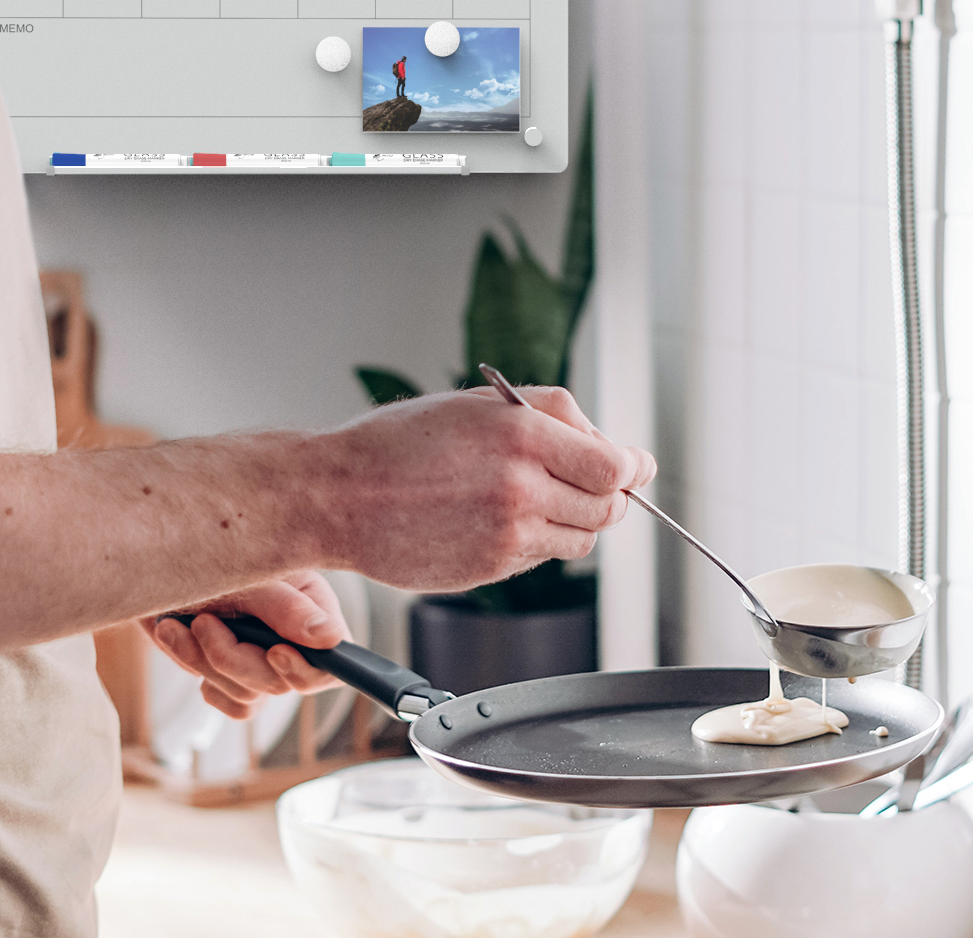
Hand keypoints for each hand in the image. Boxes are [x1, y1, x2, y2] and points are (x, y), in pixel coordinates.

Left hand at [144, 570, 348, 718]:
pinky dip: (203, 678)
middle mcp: (294, 635)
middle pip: (283, 682)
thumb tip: (332, 639)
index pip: (332, 656)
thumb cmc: (204, 555)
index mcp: (311, 604)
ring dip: (205, 663)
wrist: (154, 565)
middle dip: (235, 659)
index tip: (275, 652)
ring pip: (251, 694)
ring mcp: (264, 658)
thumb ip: (288, 609)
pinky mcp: (236, 676)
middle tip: (203, 622)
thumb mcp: (248, 578)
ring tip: (178, 625)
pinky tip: (182, 643)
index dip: (307, 667)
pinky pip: (233, 704)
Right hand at [312, 385, 655, 593]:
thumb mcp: (479, 402)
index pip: (614, 466)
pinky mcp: (490, 570)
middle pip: (607, 507)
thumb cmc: (399, 443)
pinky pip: (539, 558)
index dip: (631, 467)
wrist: (337, 496)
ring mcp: (507, 537)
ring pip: (579, 539)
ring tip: (530, 496)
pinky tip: (496, 518)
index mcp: (523, 436)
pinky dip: (534, 540)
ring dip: (572, 519)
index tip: (634, 465)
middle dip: (606, 494)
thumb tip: (610, 444)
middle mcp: (522, 489)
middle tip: (585, 479)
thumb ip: (551, 414)